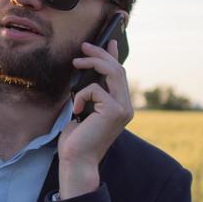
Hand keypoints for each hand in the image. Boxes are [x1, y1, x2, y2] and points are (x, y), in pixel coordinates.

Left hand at [57, 39, 133, 197]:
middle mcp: (126, 106)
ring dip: (93, 63)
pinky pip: (95, 89)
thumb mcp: (84, 108)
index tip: (109, 42)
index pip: (120, 74)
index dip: (114, 56)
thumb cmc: (77, 137)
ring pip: (112, 73)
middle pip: (117, 70)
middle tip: (83, 47)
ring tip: (76, 62)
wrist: (76, 159)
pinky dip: (81, 95)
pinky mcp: (115, 111)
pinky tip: (77, 111)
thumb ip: (90, 91)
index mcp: (120, 105)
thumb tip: (87, 69)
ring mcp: (123, 109)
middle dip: (100, 54)